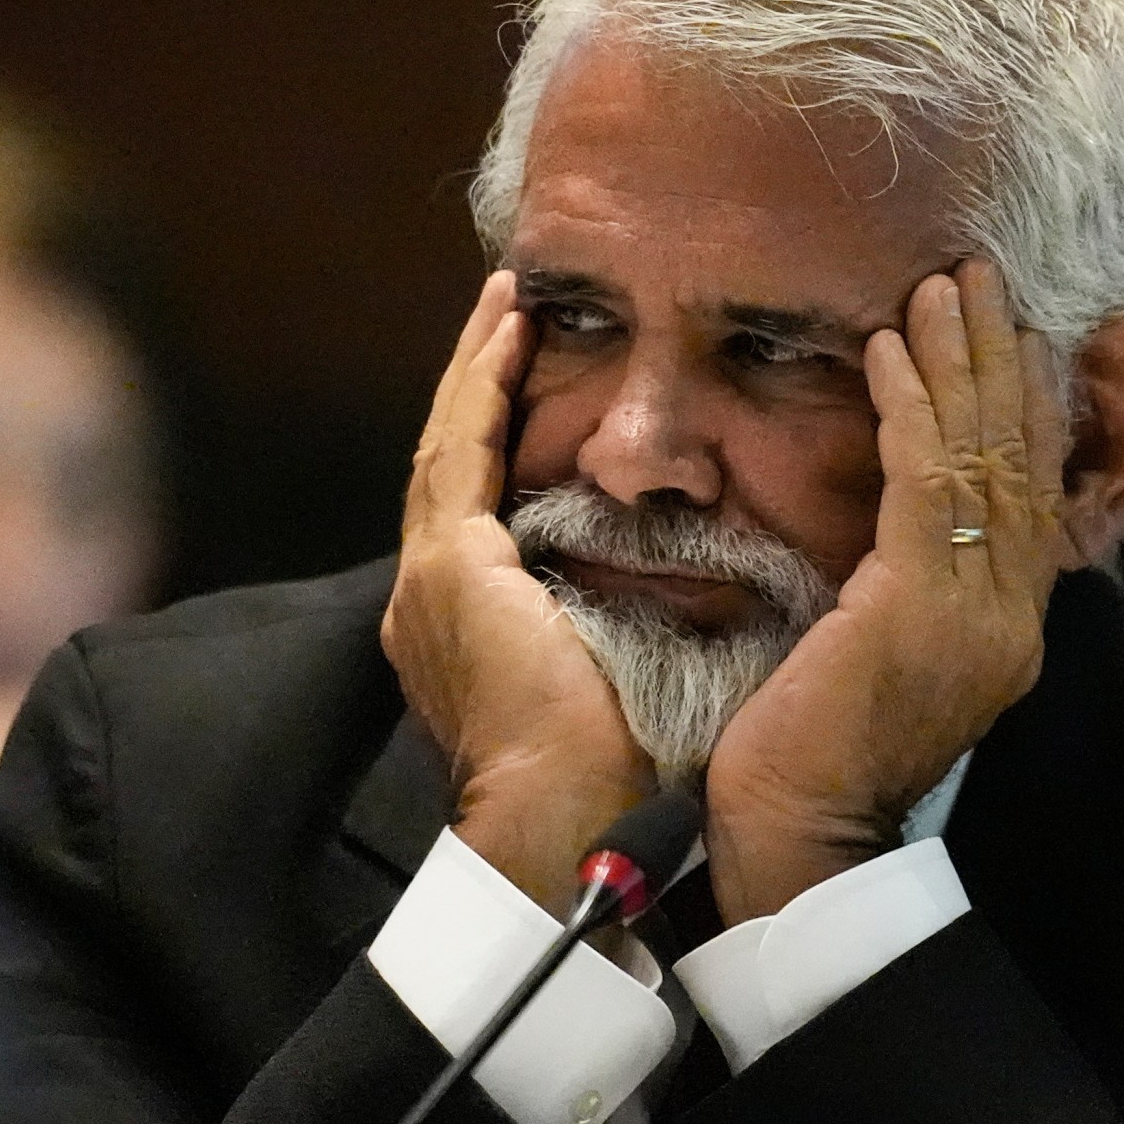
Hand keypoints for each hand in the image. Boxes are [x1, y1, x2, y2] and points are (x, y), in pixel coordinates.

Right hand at [380, 272, 653, 911]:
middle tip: (504, 314)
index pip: (476, 509)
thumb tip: (694, 588)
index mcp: (463, 629)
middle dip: (473, 388)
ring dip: (475, 368)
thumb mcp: (613, 678)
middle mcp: (429, 598)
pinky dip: (481, 386)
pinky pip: (462, 449)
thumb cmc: (609, 775)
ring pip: (448, 443)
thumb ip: (621, 623)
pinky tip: (506, 329)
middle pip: (449, 464)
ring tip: (504, 302)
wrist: (563, 821)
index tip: (523, 378)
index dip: (495, 439)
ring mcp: (431, 578)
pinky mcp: (451, 565)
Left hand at [702, 259, 1067, 921]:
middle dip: (999, 359)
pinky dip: (909, 404)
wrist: (798, 842)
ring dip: (959, 359)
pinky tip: (887, 347)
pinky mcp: (918, 603)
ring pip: (981, 456)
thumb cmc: (811, 757)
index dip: (1018, 405)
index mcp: (1003, 629)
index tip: (1002, 330)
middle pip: (1019, 459)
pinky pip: (925, 479)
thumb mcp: (874, 657)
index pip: (1028, 494)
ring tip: (942, 285)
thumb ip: (902, 592)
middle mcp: (1009, 615)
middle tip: (980, 275)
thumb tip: (887, 529)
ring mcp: (974, 610)